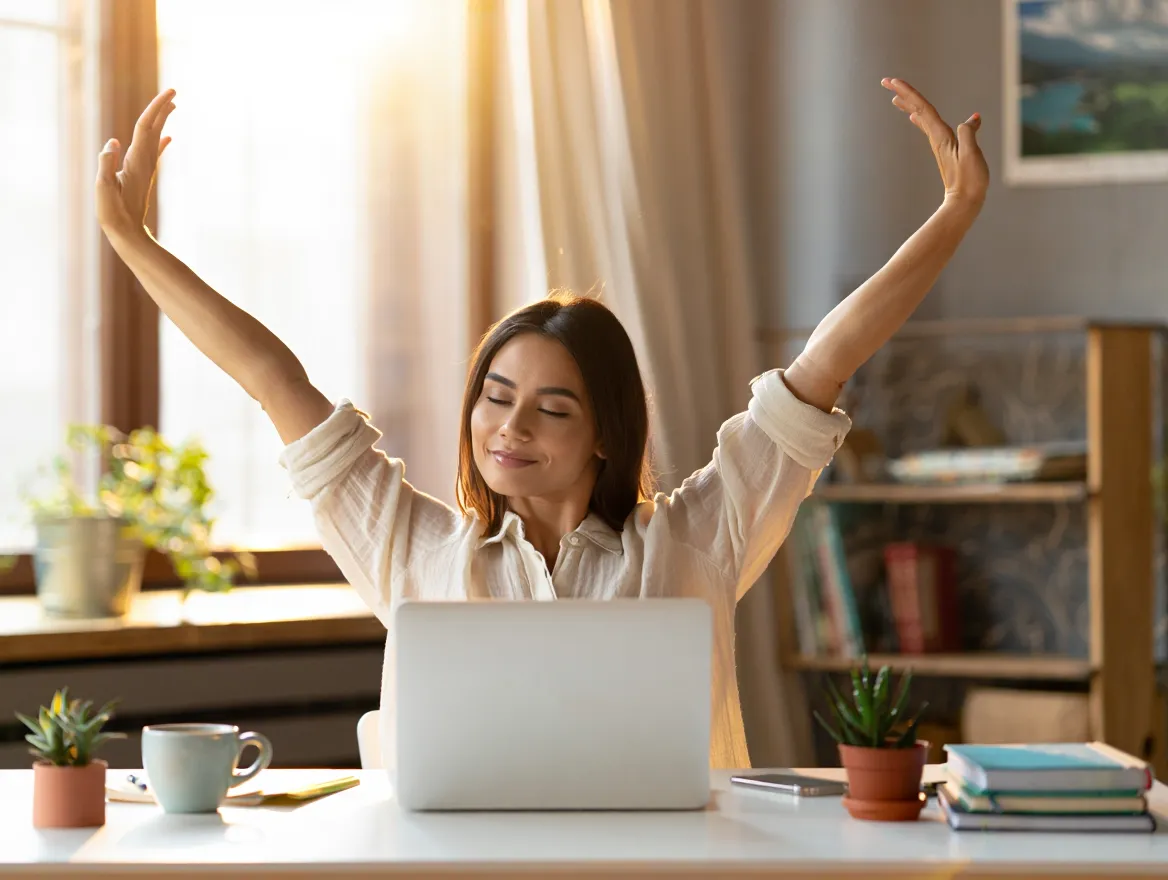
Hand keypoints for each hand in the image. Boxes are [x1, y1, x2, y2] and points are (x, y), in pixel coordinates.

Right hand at [95, 88, 175, 235]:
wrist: (128, 233)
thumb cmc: (113, 212)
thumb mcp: (104, 188)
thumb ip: (106, 164)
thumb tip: (111, 142)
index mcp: (135, 160)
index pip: (145, 126)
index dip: (156, 108)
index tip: (171, 93)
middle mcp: (144, 162)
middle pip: (153, 128)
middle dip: (163, 109)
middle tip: (174, 91)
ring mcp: (145, 169)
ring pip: (155, 138)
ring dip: (162, 121)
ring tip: (172, 106)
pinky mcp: (143, 176)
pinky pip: (153, 153)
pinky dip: (161, 142)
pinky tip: (168, 138)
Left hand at [882, 77, 988, 208]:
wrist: (964, 203)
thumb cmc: (970, 181)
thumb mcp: (972, 155)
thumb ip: (969, 135)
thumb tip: (972, 118)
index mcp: (941, 136)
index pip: (923, 108)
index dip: (909, 92)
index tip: (892, 81)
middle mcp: (937, 138)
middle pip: (918, 109)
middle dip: (903, 93)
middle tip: (886, 80)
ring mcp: (939, 144)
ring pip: (921, 117)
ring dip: (908, 104)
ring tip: (894, 96)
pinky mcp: (944, 150)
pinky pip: (929, 127)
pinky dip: (921, 117)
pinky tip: (914, 116)